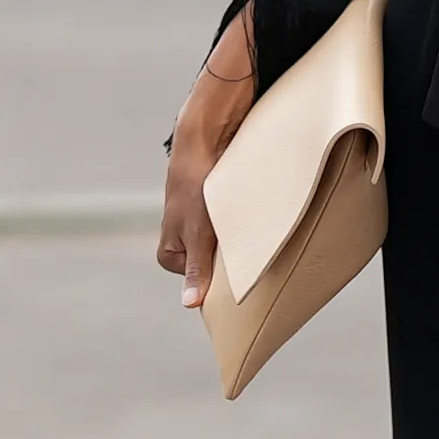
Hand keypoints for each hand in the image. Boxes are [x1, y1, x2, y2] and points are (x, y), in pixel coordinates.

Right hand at [156, 11, 256, 309]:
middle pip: (217, 266)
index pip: (200, 284)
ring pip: (231, 246)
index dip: (222, 287)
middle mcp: (185, 240)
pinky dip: (252, 226)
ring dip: (248, 244)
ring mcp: (203, 224)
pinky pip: (240, 226)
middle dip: (236, 264)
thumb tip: (190, 305)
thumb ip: (198, 266)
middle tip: (258, 264)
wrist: (205, 133)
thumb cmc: (194, 183)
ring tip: (264, 242)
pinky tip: (268, 225)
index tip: (245, 289)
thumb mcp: (198, 230)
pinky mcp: (221, 207)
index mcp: (170, 253)